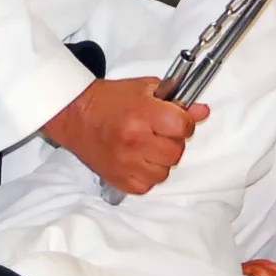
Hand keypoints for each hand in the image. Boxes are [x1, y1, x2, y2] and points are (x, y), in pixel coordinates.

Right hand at [42, 76, 210, 194]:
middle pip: (176, 152)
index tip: (176, 121)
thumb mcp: (144, 90)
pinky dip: (145, 176)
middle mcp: (135, 140)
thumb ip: (175, 101)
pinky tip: (137, 161)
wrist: (75, 115)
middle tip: (158, 133)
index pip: (183, 126)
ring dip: (160, 161)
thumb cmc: (107, 101)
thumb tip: (201, 112)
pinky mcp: (118, 179)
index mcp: (142, 114)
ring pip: (164, 172)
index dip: (184, 123)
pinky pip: (146, 186)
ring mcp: (126, 163)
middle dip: (172, 142)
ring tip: (146, 148)